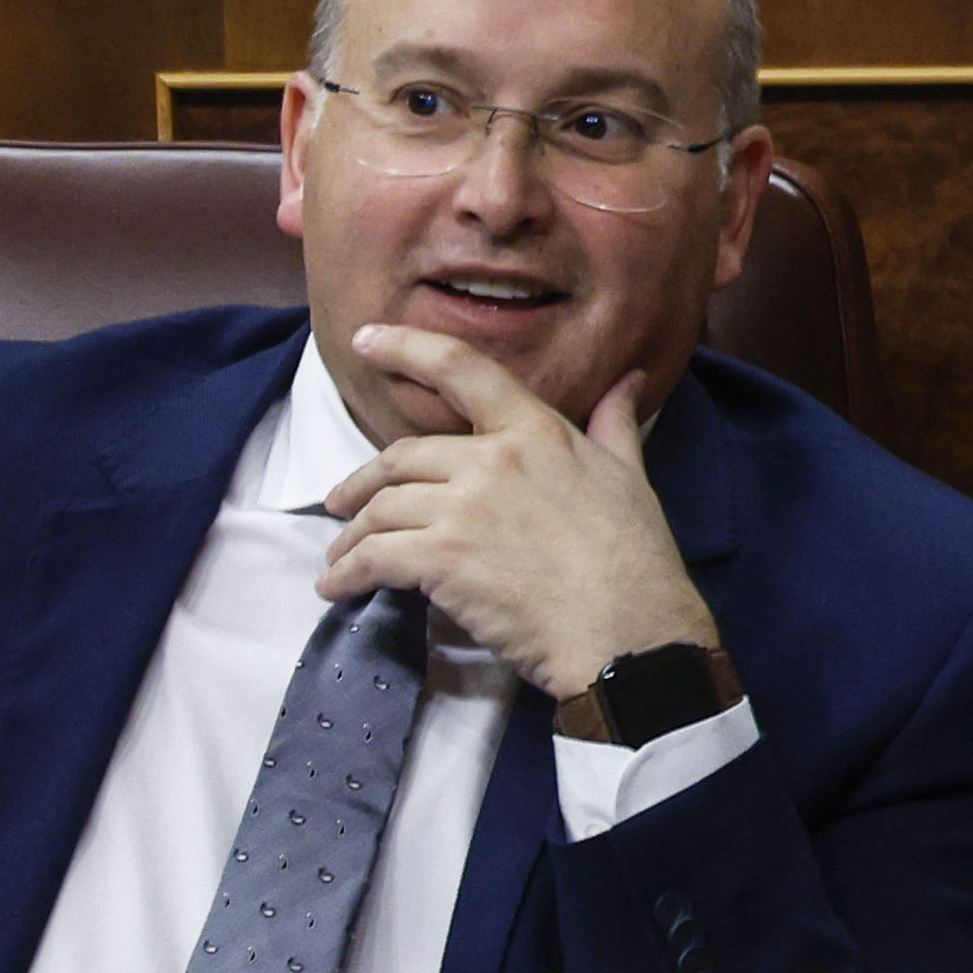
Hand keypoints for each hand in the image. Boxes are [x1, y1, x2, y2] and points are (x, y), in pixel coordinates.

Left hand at [320, 326, 720, 702]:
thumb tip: (626, 380)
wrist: (626, 631)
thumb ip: (614, 424)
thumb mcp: (631, 476)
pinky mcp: (439, 560)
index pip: (461, 369)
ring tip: (341, 558)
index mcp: (536, 431)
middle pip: (401, 456)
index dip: (406, 348)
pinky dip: (346, 574)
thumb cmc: (636, 556)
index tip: (366, 341)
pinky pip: (373, 558)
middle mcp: (491, 460)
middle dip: (362, 482)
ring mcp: (461, 510)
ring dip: (351, 536)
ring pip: (381, 510)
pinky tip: (337, 589)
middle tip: (342, 503)